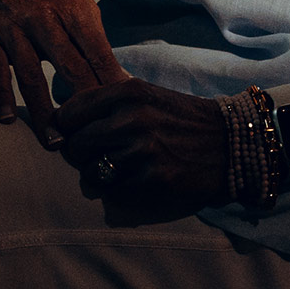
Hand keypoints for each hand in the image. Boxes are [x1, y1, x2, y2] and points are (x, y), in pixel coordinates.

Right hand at [0, 0, 123, 142]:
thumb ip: (90, 34)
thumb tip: (113, 74)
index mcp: (74, 8)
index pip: (98, 55)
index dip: (111, 86)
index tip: (123, 114)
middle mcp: (45, 18)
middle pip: (71, 69)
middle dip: (84, 106)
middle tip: (95, 139)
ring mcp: (12, 26)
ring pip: (31, 77)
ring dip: (44, 113)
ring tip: (56, 142)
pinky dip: (0, 95)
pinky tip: (7, 118)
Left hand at [55, 80, 229, 221]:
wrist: (232, 144)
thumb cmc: (182, 120)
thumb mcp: (145, 97)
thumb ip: (104, 105)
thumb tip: (58, 124)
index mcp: (128, 92)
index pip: (69, 113)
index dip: (67, 129)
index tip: (78, 136)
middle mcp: (132, 119)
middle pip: (75, 147)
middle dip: (82, 158)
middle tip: (100, 159)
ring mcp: (143, 152)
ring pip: (89, 175)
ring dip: (98, 180)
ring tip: (118, 174)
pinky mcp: (154, 181)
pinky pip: (112, 196)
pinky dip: (118, 195)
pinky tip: (136, 184)